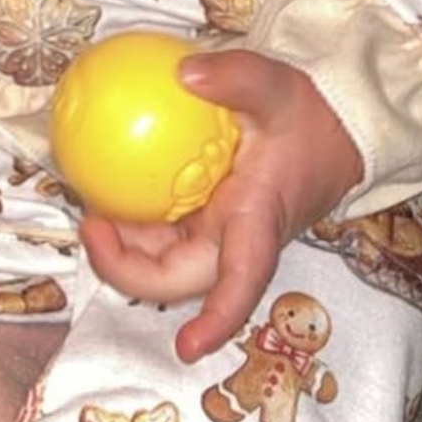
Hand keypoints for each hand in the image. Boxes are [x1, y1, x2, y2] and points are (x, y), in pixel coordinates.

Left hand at [78, 50, 362, 363]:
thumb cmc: (309, 118)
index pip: (241, 281)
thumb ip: (237, 77)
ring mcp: (215, 234)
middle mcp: (233, 240)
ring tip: (90, 202)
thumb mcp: (278, 88)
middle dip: (127, 272)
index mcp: (257, 221)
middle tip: (92, 226)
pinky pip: (159, 230)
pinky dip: (132, 216)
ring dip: (122, 244)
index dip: (216, 319)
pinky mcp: (203, 220)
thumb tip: (186, 73)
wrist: (331, 128)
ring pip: (160, 259)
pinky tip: (107, 181)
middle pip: (177, 280)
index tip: (187, 348)